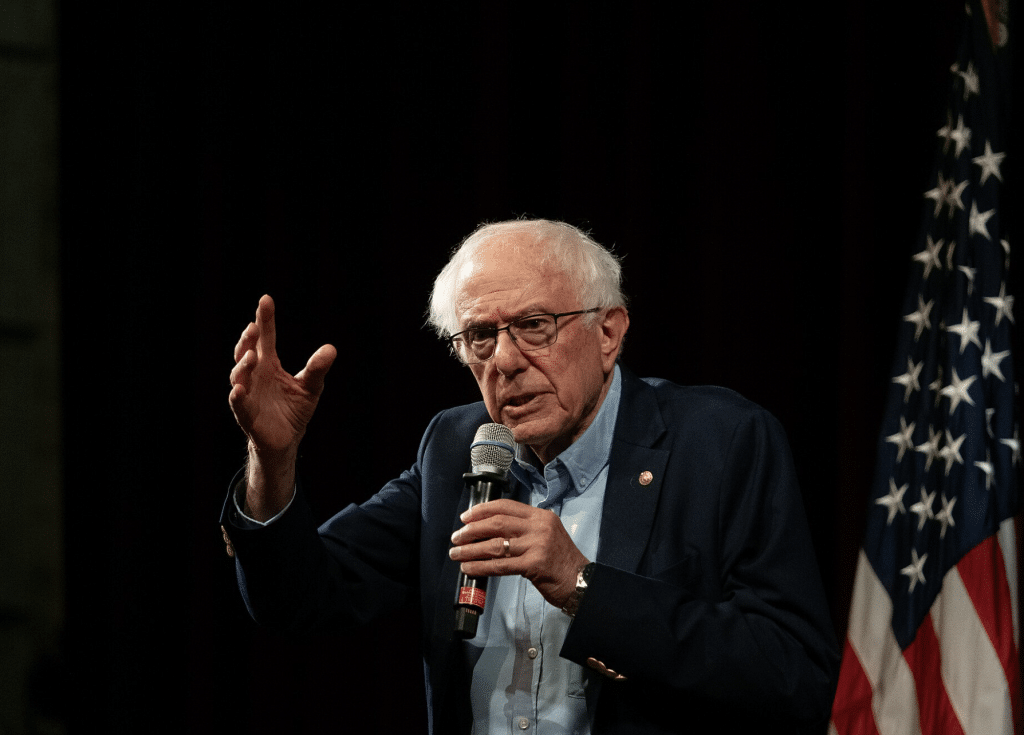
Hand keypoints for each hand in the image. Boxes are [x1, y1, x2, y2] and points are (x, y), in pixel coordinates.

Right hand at [228, 295, 335, 518]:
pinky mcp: (246, 413)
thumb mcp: (311, 387)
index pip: (265, 338)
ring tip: (251, 355)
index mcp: (269, 364)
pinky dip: (238, 396)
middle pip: (247, 352)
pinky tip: (239, 389)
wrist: (287, 439)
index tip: (266, 300)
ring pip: (239, 375)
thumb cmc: (294, 408)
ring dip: (243, 365)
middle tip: (253, 327)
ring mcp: (248, 393)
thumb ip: (317, 368)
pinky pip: (238, 403)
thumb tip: (331, 349)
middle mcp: (255, 375)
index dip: (265, 320)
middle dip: (248, 339)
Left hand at [449, 499, 587, 609]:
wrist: (581, 581)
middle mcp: (539, 527)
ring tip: (457, 553)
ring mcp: (537, 545)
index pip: (505, 506)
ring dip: (471, 549)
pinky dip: (481, 566)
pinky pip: (500, 565)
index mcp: (540, 516)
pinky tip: (469, 568)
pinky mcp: (534, 565)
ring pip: (495, 544)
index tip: (466, 517)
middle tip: (457, 537)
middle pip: (497, 523)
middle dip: (472, 530)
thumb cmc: (561, 561)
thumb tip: (489, 530)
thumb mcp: (547, 534)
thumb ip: (524, 529)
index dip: (482, 510)